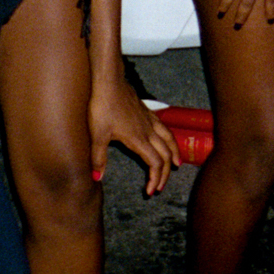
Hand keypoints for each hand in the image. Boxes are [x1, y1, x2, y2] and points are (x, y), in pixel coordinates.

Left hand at [88, 68, 178, 195]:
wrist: (109, 82)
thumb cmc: (103, 107)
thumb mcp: (97, 135)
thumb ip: (98, 158)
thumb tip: (97, 178)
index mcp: (138, 139)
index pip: (155, 163)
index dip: (156, 179)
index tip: (151, 191)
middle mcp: (148, 131)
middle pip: (165, 155)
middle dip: (165, 173)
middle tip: (160, 186)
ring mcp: (150, 121)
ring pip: (169, 140)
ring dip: (174, 154)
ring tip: (177, 164)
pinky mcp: (147, 112)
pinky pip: (164, 129)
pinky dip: (169, 139)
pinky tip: (166, 139)